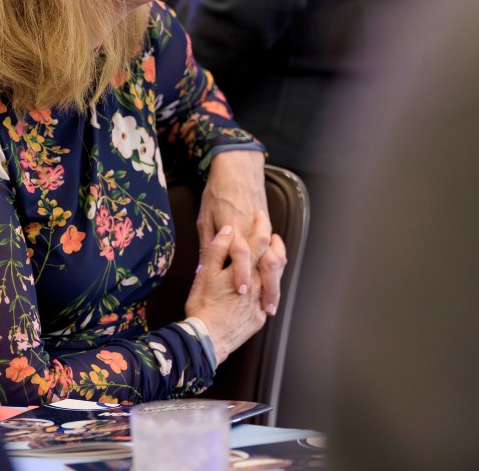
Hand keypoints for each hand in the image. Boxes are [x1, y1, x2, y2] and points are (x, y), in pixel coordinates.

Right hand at [185, 225, 268, 364]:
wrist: (206, 340)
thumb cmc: (203, 305)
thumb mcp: (206, 272)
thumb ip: (218, 249)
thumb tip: (228, 230)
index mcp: (246, 270)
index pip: (260, 241)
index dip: (261, 225)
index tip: (259, 216)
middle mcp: (258, 285)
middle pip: (274, 258)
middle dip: (274, 243)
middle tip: (272, 234)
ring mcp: (260, 302)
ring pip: (274, 278)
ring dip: (274, 263)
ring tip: (270, 256)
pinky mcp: (258, 318)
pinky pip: (267, 298)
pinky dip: (268, 286)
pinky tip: (263, 285)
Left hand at [199, 151, 286, 315]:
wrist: (239, 169)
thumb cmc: (219, 192)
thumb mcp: (205, 217)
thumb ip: (208, 245)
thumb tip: (203, 270)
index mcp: (235, 228)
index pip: (241, 254)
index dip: (241, 273)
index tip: (241, 291)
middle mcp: (252, 232)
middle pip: (265, 263)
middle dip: (266, 288)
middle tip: (264, 309)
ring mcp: (263, 231)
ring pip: (274, 261)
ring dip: (274, 283)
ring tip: (271, 304)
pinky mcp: (267, 229)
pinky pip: (274, 253)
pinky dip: (275, 272)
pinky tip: (273, 285)